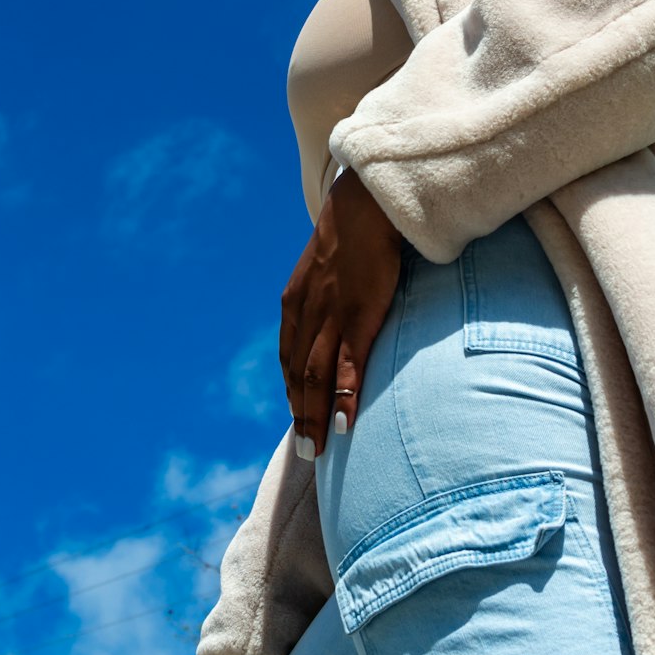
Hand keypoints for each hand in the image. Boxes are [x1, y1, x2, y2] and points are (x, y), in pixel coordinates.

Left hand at [280, 168, 401, 456]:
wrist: (365, 203)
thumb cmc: (355, 231)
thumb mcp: (329, 261)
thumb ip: (327, 287)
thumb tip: (338, 300)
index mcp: (295, 301)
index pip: (289, 356)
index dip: (292, 388)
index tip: (298, 414)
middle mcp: (306, 313)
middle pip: (298, 375)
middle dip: (300, 414)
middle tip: (306, 451)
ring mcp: (331, 317)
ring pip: (315, 378)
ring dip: (314, 417)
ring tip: (318, 449)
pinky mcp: (359, 317)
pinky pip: (347, 367)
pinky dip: (343, 399)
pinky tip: (344, 425)